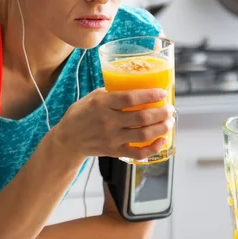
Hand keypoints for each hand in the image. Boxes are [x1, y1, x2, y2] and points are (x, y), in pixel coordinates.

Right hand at [52, 88, 174, 160]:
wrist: (68, 140)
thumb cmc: (80, 115)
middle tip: (170, 108)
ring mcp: (111, 138)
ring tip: (169, 122)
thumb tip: (134, 86)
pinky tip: (162, 141)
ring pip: (143, 134)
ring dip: (161, 128)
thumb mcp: (91, 98)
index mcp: (102, 103)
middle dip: (161, 112)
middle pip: (141, 117)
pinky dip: (153, 148)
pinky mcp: (114, 151)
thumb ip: (111, 93)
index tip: (162, 92)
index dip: (150, 95)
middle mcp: (108, 121)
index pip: (130, 98)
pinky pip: (138, 152)